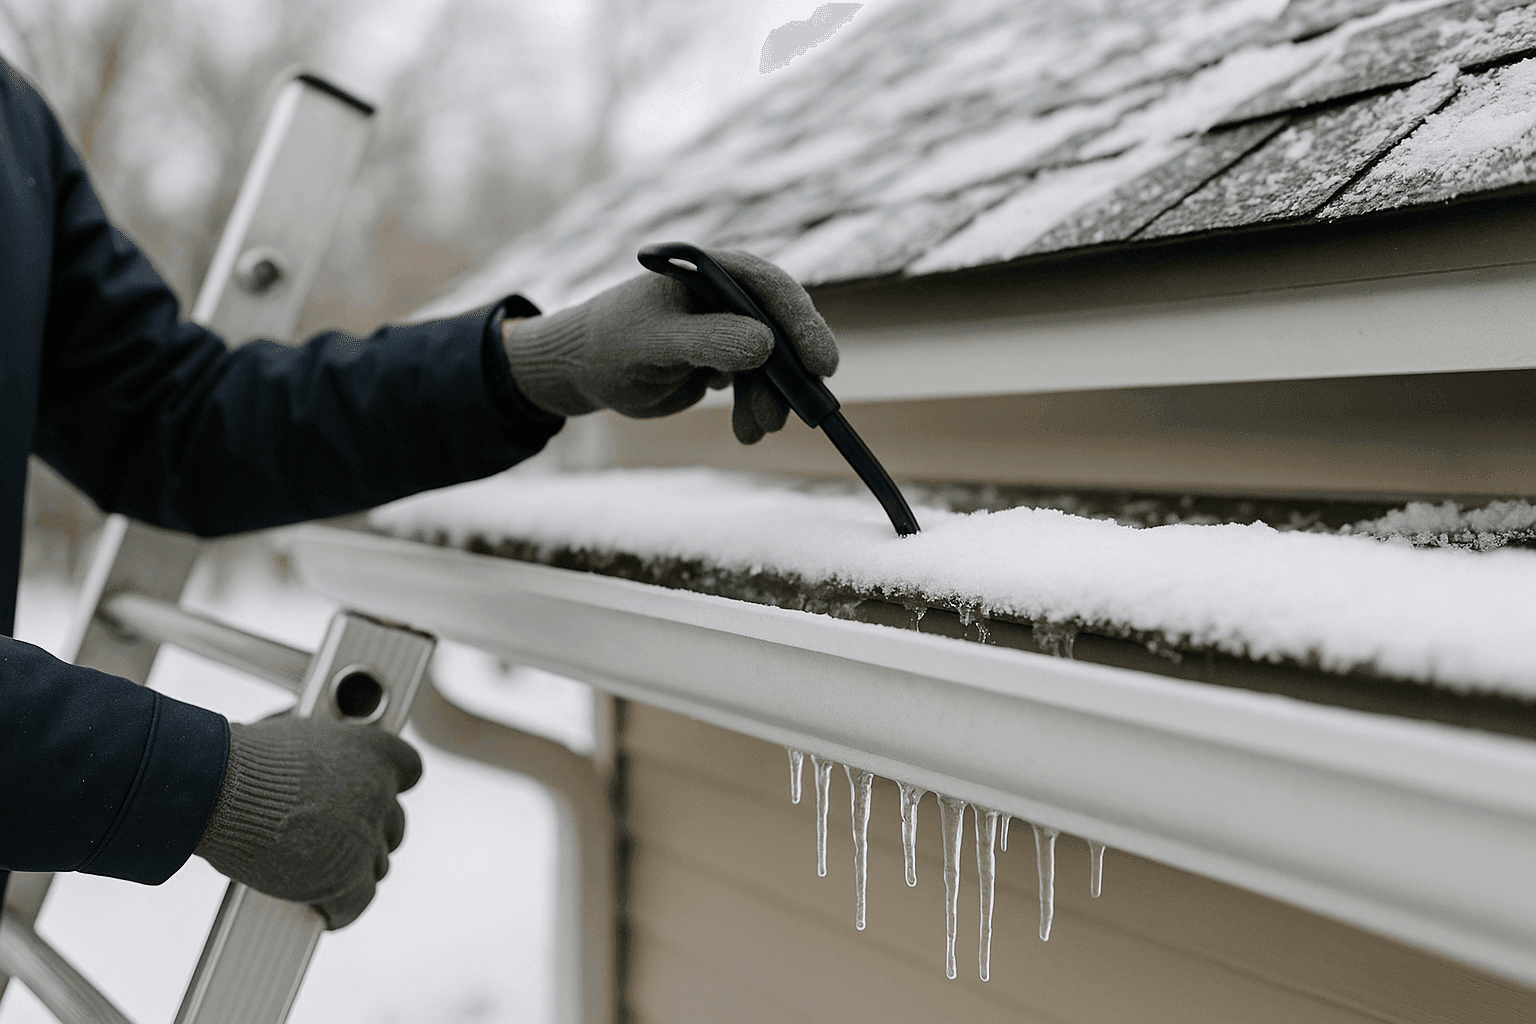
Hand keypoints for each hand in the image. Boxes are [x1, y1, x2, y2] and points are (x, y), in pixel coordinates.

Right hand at [194, 717, 422, 928]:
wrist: (220, 788)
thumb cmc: (247, 759)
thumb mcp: (301, 737)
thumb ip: (328, 754)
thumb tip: (320, 760)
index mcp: (375, 750)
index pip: (410, 770)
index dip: (389, 787)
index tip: (374, 797)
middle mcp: (380, 791)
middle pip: (393, 823)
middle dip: (369, 833)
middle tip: (339, 841)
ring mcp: (365, 835)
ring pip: (377, 863)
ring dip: (354, 869)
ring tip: (324, 872)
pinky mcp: (346, 874)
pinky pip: (357, 902)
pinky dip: (341, 910)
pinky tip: (326, 912)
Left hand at [501, 248, 838, 442]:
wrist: (585, 371)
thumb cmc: (610, 344)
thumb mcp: (656, 342)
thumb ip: (708, 340)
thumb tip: (766, 345)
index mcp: (710, 271)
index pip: (768, 288)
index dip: (801, 323)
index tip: (821, 365)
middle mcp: (726, 294)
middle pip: (780, 327)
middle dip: (790, 372)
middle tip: (800, 411)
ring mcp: (728, 327)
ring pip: (771, 362)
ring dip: (772, 399)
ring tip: (758, 432)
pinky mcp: (724, 358)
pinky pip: (756, 383)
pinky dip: (755, 408)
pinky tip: (747, 433)